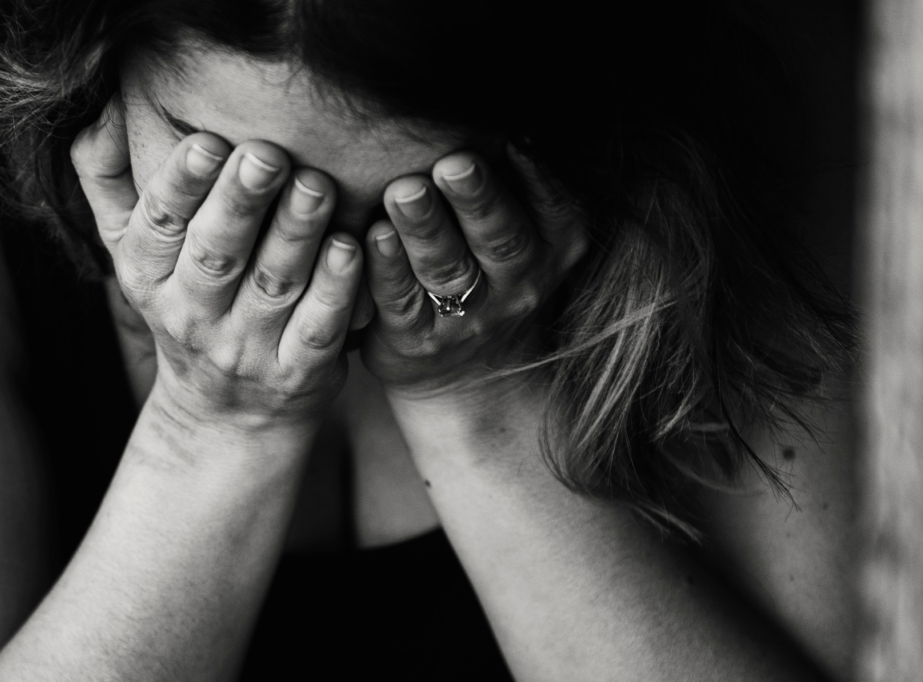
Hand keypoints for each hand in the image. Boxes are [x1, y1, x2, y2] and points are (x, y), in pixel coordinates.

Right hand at [71, 100, 361, 432]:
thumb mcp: (134, 252)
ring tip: (317, 186)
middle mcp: (192, 315)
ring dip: (296, 234)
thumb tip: (101, 109)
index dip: (181, 184)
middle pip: (218, 253)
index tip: (207, 141)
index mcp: (148, 276)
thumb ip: (111, 182)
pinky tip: (351, 248)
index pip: (160, 225)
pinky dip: (335, 290)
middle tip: (269, 154)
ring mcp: (246, 349)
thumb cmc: (185, 305)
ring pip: (273, 285)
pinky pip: (317, 329)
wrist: (224, 414)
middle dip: (242, 202)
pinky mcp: (297, 373)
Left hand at [360, 144, 586, 400]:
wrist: (472, 373)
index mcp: (554, 247)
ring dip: (425, 229)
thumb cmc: (494, 276)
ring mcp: (469, 317)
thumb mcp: (529, 235)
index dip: (531, 175)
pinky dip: (385, 268)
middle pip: (499, 237)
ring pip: (447, 270)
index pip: (549, 207)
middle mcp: (519, 284)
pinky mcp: (417, 340)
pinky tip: (369, 236)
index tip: (511, 138)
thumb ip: (516, 184)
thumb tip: (491, 106)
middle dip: (476, 199)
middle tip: (453, 164)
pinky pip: (400, 301)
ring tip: (404, 192)